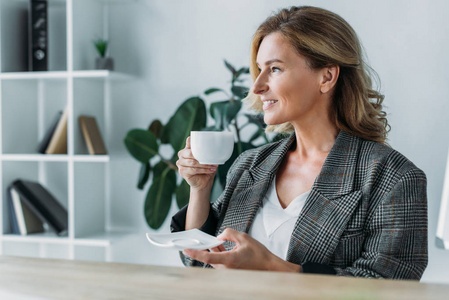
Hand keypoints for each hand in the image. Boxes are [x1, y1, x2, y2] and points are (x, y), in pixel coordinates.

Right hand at [176, 136, 217, 190]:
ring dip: (205, 164)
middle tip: (211, 159)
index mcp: (186, 150)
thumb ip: (206, 152)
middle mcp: (181, 156)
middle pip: (189, 153)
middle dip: (201, 156)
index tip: (196, 139)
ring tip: (213, 166)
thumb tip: (213, 147)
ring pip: (193, 162)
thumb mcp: (206, 159)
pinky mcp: (182, 172)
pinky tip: (210, 170)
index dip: (191, 141)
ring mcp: (180, 164)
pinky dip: (203, 170)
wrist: (203, 182)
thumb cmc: (205, 169)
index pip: (188, 143)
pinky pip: (194, 170)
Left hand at [183, 228, 299, 271]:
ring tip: (215, 241)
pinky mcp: (231, 270)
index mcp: (229, 260)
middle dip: (205, 248)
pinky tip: (219, 246)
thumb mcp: (244, 237)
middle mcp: (227, 268)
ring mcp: (228, 270)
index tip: (186, 250)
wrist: (269, 267)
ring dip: (213, 250)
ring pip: (214, 259)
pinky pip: (219, 261)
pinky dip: (218, 253)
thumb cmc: (259, 254)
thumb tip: (219, 236)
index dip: (195, 253)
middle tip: (198, 240)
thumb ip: (228, 233)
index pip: (207, 257)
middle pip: (209, 257)